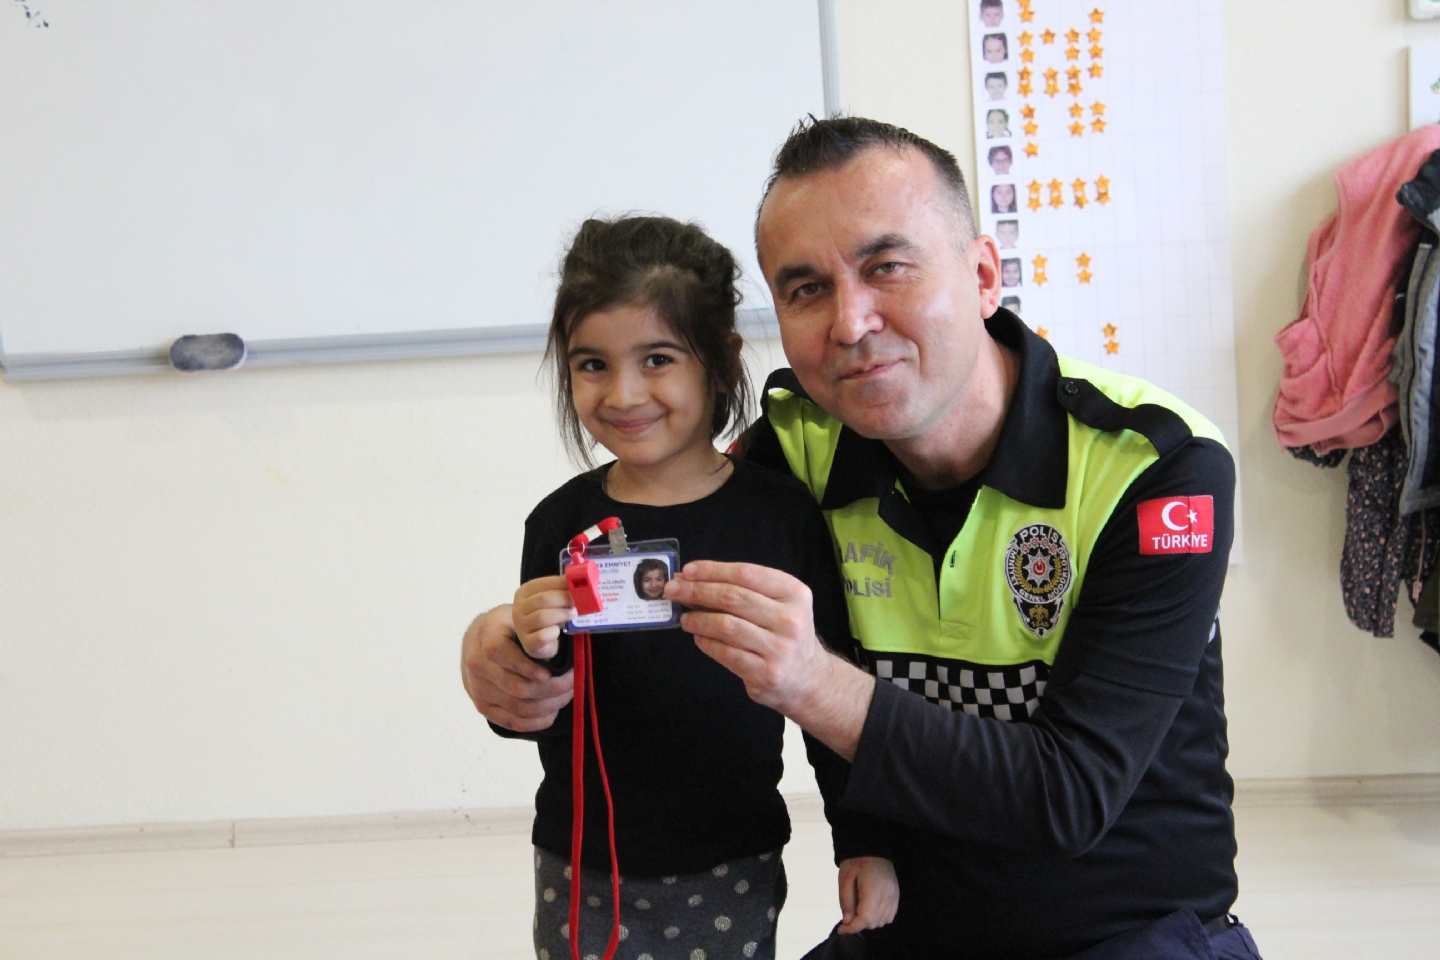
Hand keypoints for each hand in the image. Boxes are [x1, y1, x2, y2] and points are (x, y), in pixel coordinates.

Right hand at [460, 604, 573, 732]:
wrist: (479, 642)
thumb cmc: (508, 628)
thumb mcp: (519, 617)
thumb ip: (536, 629)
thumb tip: (564, 643)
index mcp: (488, 637)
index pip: (504, 654)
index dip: (530, 667)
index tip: (553, 671)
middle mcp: (478, 665)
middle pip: (519, 687)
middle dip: (553, 688)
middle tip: (573, 681)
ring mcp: (478, 689)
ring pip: (520, 707)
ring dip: (550, 705)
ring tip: (567, 694)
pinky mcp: (482, 707)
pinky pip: (513, 722)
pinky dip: (537, 721)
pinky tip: (552, 712)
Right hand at [513, 576, 574, 659]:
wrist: (539, 642)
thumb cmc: (548, 617)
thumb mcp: (551, 601)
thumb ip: (560, 591)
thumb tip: (577, 581)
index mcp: (523, 593)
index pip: (542, 583)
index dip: (561, 584)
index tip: (576, 587)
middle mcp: (518, 608)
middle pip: (543, 599)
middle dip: (564, 599)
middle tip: (577, 602)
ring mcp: (521, 626)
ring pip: (542, 616)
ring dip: (562, 614)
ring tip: (572, 614)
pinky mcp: (528, 643)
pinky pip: (542, 635)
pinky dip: (554, 632)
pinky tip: (559, 631)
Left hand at [664, 560, 874, 758]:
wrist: (807, 678)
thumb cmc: (784, 634)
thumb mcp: (778, 605)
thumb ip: (743, 590)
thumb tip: (692, 580)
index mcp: (794, 593)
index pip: (746, 573)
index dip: (712, 570)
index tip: (687, 571)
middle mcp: (790, 619)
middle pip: (733, 597)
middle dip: (697, 591)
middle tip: (673, 590)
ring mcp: (780, 648)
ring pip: (726, 625)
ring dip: (698, 619)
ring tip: (685, 618)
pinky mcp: (766, 673)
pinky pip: (725, 652)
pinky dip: (706, 643)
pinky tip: (698, 638)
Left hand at [836, 857, 898, 933]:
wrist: (872, 848)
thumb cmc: (856, 861)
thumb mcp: (845, 879)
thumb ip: (846, 901)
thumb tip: (847, 921)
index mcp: (874, 889)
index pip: (865, 918)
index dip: (852, 928)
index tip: (841, 929)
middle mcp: (888, 895)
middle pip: (873, 922)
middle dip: (859, 922)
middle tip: (848, 912)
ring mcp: (894, 896)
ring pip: (882, 922)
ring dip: (868, 921)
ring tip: (859, 907)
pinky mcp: (896, 896)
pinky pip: (889, 916)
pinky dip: (878, 917)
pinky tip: (869, 908)